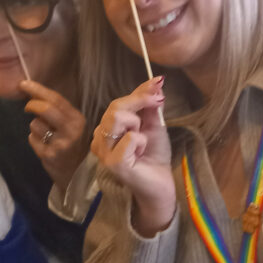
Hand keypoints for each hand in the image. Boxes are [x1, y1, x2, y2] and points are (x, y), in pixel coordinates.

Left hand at [20, 80, 87, 193]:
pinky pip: (32, 139)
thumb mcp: (72, 125)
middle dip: (32, 105)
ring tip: (44, 134)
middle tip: (27, 107)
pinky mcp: (49, 155)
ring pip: (35, 124)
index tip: (23, 84)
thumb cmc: (72, 144)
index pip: (56, 99)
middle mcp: (71, 131)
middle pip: (45, 109)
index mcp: (77, 119)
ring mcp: (60, 144)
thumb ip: (58, 111)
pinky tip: (43, 145)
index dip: (37, 89)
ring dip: (34, 126)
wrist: (77, 173)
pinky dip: (34, 139)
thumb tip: (34, 93)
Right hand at [91, 76, 174, 235]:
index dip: (138, 93)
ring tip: (142, 143)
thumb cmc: (154, 155)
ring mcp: (104, 152)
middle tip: (156, 107)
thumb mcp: (153, 124)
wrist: (161, 181)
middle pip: (114, 108)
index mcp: (107, 129)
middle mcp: (100, 139)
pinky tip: (140, 155)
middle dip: (139, 104)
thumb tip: (156, 80)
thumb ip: (150, 104)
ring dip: (138, 127)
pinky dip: (141, 143)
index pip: (117, 103)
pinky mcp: (113, 164)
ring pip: (118, 119)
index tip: (158, 84)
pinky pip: (130, 138)